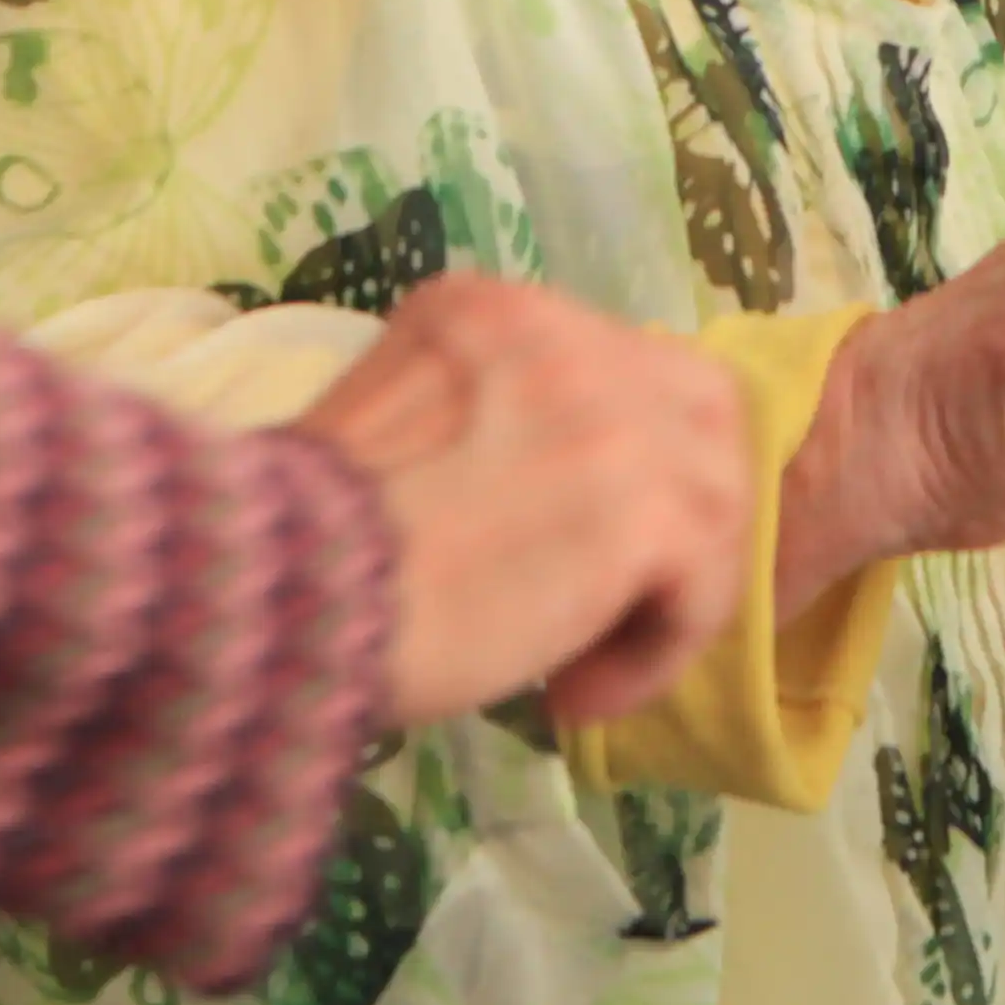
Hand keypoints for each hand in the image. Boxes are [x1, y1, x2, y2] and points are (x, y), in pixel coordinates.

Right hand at [295, 274, 748, 730]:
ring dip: (666, 594)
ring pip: (715, 500)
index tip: (562, 548)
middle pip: (696, 407)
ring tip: (581, 667)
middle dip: (681, 507)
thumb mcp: (383, 432)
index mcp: (489, 310)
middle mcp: (564, 334)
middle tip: (621, 598)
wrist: (288, 596)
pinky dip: (653, 653)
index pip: (612, 365)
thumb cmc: (297, 544)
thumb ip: (474, 429)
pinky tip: (571, 695)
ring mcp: (617, 415)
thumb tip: (552, 506)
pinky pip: (703, 586)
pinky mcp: (648, 508)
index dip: (615, 459)